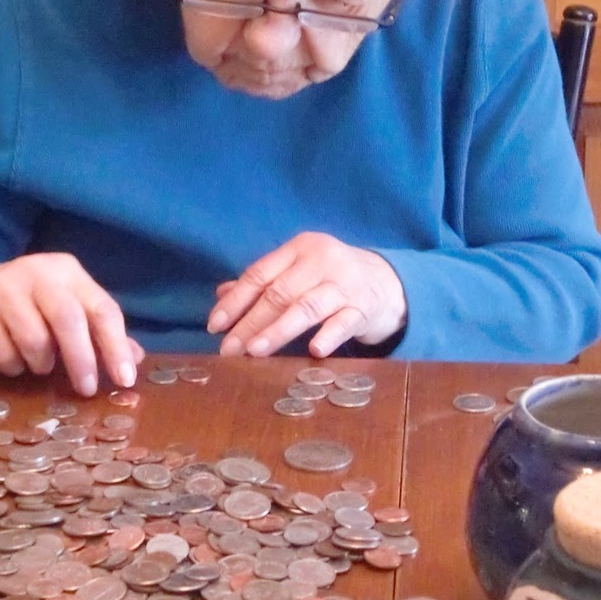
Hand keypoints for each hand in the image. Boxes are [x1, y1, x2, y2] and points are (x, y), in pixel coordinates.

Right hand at [0, 253, 143, 396]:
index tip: (125, 380)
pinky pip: (2, 351)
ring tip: (41, 365)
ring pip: (34, 339)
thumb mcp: (69, 309)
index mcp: (69, 272)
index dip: (116, 346)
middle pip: (68, 319)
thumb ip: (100, 332)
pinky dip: (12, 366)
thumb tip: (135, 358)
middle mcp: (38, 273)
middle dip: (81, 360)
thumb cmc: (33, 305)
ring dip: (41, 364)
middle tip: (86, 390)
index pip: (102, 308)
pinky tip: (13, 359)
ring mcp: (4, 288)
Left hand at [207, 232, 406, 357]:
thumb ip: (263, 282)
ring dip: (278, 330)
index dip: (235, 301)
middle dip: (250, 323)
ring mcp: (345, 283)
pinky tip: (314, 350)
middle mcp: (321, 260)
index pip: (259, 274)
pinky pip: (344, 322)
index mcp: (299, 248)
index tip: (214, 326)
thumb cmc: (330, 278)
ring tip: (255, 351)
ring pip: (307, 307)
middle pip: (279, 293)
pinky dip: (329, 335)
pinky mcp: (364, 306)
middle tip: (229, 350)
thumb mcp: (298, 271)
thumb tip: (222, 295)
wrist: (386, 283)